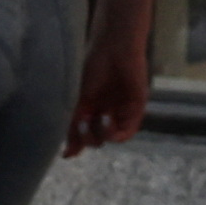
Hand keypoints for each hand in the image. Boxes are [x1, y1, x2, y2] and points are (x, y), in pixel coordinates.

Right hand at [68, 28, 151, 153]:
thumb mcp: (79, 101)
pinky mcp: (137, 107)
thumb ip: (74, 128)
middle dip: (89, 138)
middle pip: (98, 138)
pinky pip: (129, 130)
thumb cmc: (94, 67)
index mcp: (93, 107)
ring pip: (114, 137)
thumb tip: (68, 155)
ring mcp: (123, 109)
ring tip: (97, 123)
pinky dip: (117, 132)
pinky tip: (108, 121)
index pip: (85, 133)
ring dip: (103, 137)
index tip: (68, 152)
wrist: (114, 48)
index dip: (77, 143)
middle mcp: (108, 110)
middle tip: (83, 126)